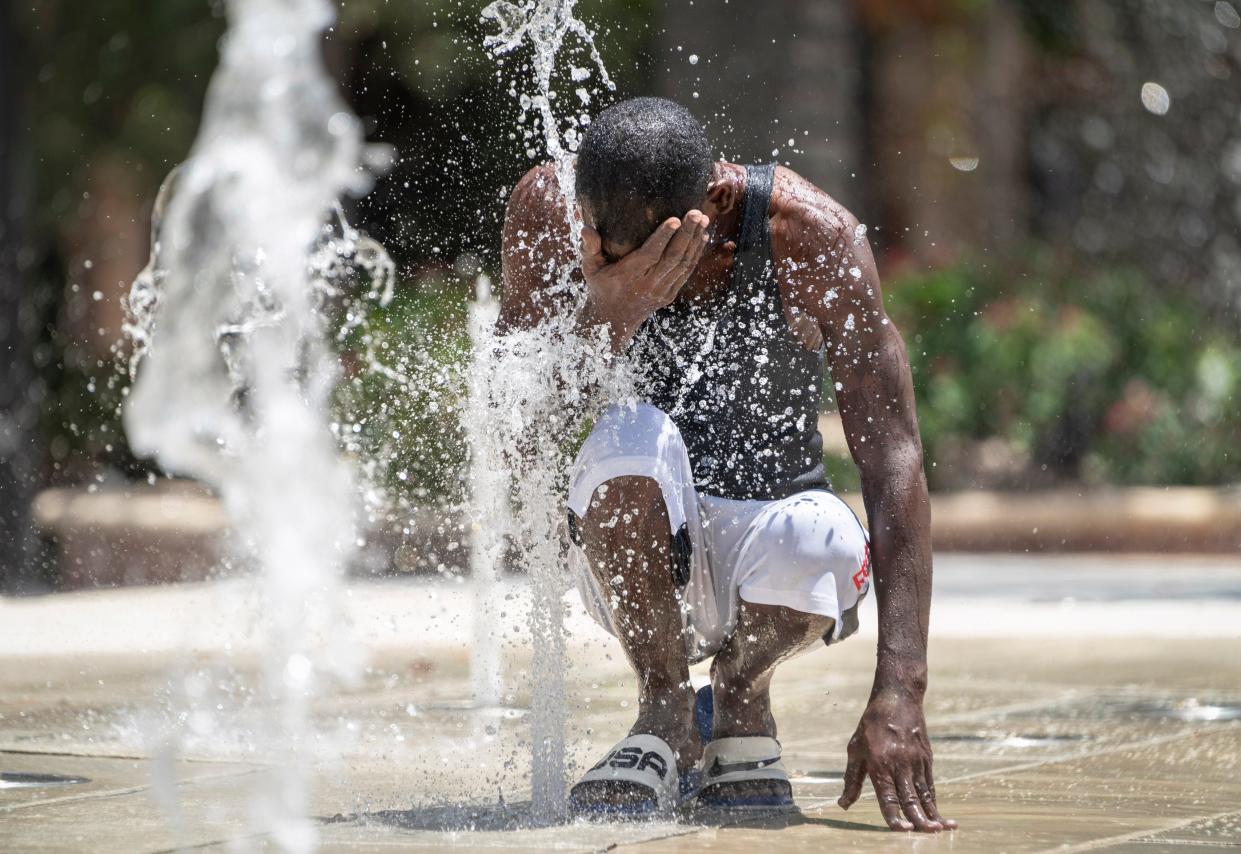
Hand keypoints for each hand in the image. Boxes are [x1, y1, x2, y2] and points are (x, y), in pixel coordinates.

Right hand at [579, 210, 709, 347]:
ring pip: (683, 264)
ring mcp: (661, 291)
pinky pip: (686, 272)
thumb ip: (589, 248)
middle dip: (687, 234)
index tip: (675, 219)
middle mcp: (648, 284)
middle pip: (672, 257)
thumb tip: (586, 228)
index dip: (663, 237)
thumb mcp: (590, 269)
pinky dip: (696, 254)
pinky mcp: (670, 294)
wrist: (613, 321)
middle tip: (697, 213)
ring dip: (695, 241)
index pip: (650, 255)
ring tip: (704, 219)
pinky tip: (702, 237)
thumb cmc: (600, 287)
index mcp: (628, 276)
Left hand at [838, 690, 956, 831]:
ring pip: (924, 793)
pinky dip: (932, 800)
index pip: (888, 797)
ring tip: (941, 829)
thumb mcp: (855, 750)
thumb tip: (843, 804)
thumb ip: (852, 780)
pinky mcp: (926, 758)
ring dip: (932, 813)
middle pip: (910, 798)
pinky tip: (937, 813)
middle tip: (928, 834)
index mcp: (880, 764)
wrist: (897, 699)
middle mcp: (900, 764)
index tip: (902, 830)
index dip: (895, 816)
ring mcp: (915, 761)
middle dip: (920, 819)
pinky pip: (929, 784)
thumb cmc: (871, 726)